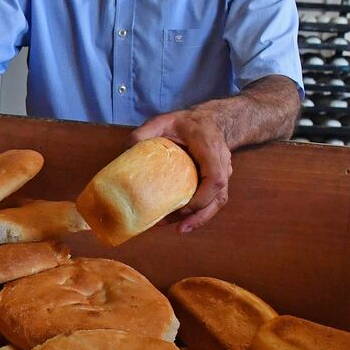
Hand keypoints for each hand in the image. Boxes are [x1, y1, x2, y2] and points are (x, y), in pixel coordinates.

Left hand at [130, 109, 232, 233]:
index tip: (184, 207)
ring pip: (217, 202)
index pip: (216, 177)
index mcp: (210, 148)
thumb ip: (144, 133)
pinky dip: (200, 213)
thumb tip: (125, 153)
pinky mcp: (218, 182)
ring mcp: (223, 173)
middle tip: (180, 228)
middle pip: (219, 196)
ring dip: (200, 218)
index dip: (202, 196)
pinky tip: (182, 221)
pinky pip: (213, 201)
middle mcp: (221, 163)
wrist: (210, 120)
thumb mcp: (163, 121)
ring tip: (179, 229)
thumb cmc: (186, 123)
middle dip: (200, 215)